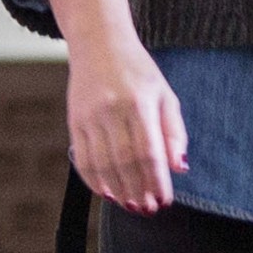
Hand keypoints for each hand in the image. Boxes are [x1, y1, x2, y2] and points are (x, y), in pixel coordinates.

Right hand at [69, 15, 190, 212]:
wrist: (99, 43)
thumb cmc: (138, 72)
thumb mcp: (164, 95)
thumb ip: (174, 132)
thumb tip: (179, 167)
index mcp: (140, 102)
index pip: (149, 152)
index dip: (156, 181)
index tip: (164, 200)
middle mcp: (112, 109)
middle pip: (124, 162)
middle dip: (137, 191)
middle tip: (147, 209)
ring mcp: (90, 116)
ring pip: (102, 164)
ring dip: (117, 190)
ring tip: (130, 204)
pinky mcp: (74, 120)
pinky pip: (82, 158)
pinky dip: (93, 180)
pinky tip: (106, 192)